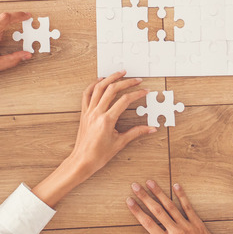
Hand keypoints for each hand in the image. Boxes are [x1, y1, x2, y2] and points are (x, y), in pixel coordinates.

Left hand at [32, 72, 155, 206]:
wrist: (82, 161)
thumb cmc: (98, 155)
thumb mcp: (120, 143)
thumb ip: (136, 133)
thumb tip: (150, 128)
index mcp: (106, 120)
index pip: (124, 101)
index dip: (137, 94)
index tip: (144, 91)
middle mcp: (96, 113)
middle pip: (112, 90)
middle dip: (126, 82)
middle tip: (136, 80)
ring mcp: (89, 112)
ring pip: (99, 88)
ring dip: (110, 78)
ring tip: (120, 73)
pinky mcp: (84, 113)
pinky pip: (87, 94)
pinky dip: (94, 85)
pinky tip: (101, 81)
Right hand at [127, 180, 222, 233]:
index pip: (148, 223)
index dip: (137, 211)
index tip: (129, 201)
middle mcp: (176, 232)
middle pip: (157, 211)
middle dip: (144, 197)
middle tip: (135, 186)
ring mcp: (187, 226)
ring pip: (170, 206)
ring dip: (159, 193)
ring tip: (150, 182)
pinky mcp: (198, 224)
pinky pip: (188, 207)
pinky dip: (182, 196)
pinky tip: (176, 186)